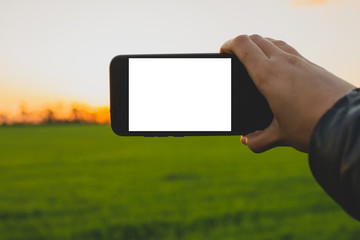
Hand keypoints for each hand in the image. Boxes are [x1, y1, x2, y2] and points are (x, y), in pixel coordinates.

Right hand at [220, 35, 354, 152]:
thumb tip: (247, 141)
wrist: (348, 122)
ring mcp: (300, 61)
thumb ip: (257, 140)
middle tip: (235, 56)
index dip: (229, 45)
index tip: (223, 53)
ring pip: (273, 42)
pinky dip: (277, 52)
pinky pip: (289, 50)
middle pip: (256, 39)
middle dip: (241, 44)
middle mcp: (283, 62)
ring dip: (260, 45)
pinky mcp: (313, 65)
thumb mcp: (280, 135)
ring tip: (255, 60)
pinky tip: (280, 70)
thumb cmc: (311, 126)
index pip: (243, 45)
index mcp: (267, 75)